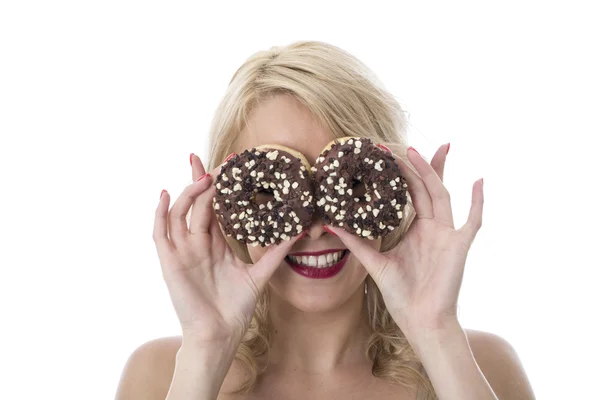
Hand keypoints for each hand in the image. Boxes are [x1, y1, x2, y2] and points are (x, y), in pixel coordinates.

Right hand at [152, 154, 301, 344]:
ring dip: (190, 193)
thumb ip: (275, 252)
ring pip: (181, 212)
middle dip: (204, 180)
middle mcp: (198, 243)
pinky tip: (167, 194)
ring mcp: (182, 250)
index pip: (216, 207)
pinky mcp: (169, 261)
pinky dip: (161, 213)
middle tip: (215, 161)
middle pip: (198, 203)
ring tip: (204, 177)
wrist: (219, 335)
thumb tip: (299, 231)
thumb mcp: (259, 274)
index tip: (233, 165)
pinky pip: (160, 233)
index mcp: (216, 244)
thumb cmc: (235, 308)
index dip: (222, 186)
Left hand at [325, 144, 483, 336]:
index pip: (410, 193)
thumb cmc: (401, 294)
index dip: (401, 174)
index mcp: (416, 229)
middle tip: (401, 145)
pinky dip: (478, 201)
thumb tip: (330, 223)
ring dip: (434, 173)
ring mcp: (448, 234)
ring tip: (422, 152)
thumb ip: (355, 242)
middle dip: (417, 166)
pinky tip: (479, 180)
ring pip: (442, 195)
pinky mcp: (459, 245)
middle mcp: (433, 227)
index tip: (386, 155)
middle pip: (427, 188)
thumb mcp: (374, 262)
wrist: (420, 319)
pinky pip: (473, 220)